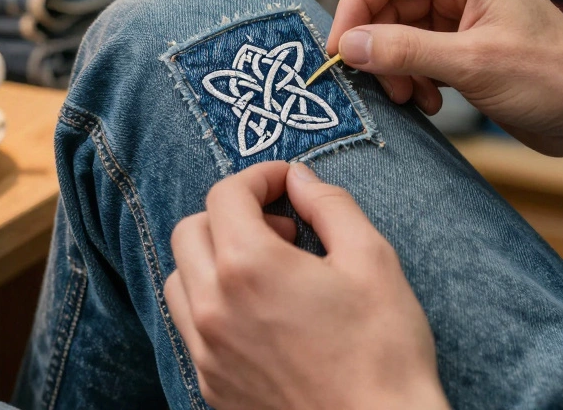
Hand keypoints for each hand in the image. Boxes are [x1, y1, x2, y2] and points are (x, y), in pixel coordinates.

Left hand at [165, 161, 447, 409]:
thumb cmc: (383, 352)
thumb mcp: (373, 259)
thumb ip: (330, 205)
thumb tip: (299, 179)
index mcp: (249, 267)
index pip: (225, 195)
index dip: (258, 177)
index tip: (286, 183)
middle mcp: (213, 308)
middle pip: (189, 231)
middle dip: (230, 215)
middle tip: (282, 229)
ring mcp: (206, 351)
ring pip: (179, 280)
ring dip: (212, 260)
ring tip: (267, 271)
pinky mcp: (211, 385)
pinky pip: (189, 328)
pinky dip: (212, 304)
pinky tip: (260, 314)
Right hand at [328, 0, 562, 156]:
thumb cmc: (553, 80)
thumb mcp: (471, 64)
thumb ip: (404, 50)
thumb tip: (347, 46)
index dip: (356, 5)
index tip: (339, 49)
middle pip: (388, 2)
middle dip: (376, 45)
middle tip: (376, 83)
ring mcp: (463, 15)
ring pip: (398, 32)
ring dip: (394, 67)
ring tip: (411, 97)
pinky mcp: (465, 47)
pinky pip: (417, 54)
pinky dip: (413, 78)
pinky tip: (430, 102)